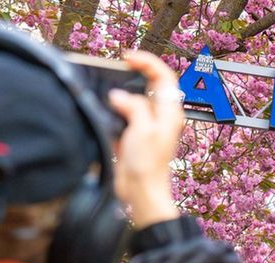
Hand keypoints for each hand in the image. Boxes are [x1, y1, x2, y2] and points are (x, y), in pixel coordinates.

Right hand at [108, 51, 186, 226]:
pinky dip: (115, 110)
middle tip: (117, 68)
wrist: (140, 193)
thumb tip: (118, 96)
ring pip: (135, 99)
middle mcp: (161, 116)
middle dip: (134, 74)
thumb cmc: (148, 166)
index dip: (147, 62)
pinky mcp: (135, 136)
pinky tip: (106, 111)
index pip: (164, 76)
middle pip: (150, 85)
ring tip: (108, 91)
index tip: (128, 58)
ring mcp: (148, 126)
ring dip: (122, 93)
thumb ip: (132, 107)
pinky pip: (125, 115)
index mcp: (169, 112)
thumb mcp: (142, 130)